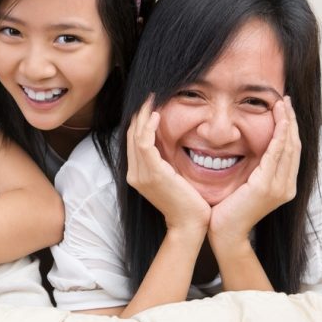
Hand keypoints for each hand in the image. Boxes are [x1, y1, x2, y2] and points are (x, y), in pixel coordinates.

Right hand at [126, 96, 210, 231]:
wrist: (190, 225)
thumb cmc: (187, 204)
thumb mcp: (173, 179)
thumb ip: (166, 163)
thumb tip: (171, 145)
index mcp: (138, 174)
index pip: (134, 141)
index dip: (140, 121)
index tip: (150, 104)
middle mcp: (134, 173)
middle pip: (131, 135)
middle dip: (139, 113)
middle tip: (150, 96)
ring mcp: (141, 174)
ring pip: (135, 136)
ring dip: (143, 115)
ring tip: (152, 99)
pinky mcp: (152, 173)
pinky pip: (145, 143)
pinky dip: (149, 127)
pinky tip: (157, 115)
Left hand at [209, 97, 300, 243]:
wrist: (223, 232)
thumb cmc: (227, 210)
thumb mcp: (244, 185)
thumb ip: (251, 170)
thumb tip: (244, 149)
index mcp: (282, 186)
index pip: (290, 151)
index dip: (288, 129)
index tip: (283, 110)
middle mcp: (286, 186)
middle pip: (294, 146)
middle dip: (290, 121)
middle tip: (285, 101)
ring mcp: (279, 187)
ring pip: (289, 147)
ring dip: (286, 124)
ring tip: (283, 105)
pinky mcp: (266, 187)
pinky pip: (276, 155)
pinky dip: (279, 137)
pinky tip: (278, 122)